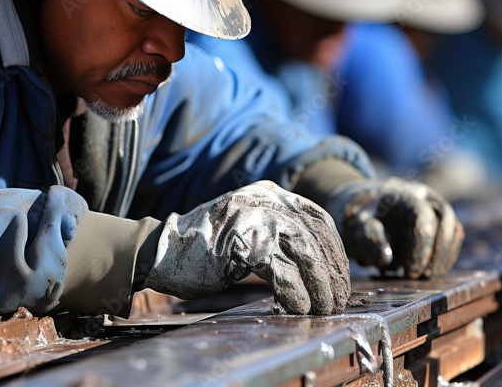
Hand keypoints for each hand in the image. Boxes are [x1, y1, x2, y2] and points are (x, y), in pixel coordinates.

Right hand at [144, 181, 349, 314]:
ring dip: (319, 287)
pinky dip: (296, 294)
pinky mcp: (243, 243)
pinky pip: (283, 273)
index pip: (319, 218)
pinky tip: (297, 307)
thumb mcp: (249, 227)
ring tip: (321, 308)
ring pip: (306, 254)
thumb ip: (278, 234)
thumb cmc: (207, 247)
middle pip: (317, 237)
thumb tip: (318, 265)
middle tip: (336, 300)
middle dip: (332, 274)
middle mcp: (267, 200)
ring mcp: (255, 219)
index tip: (339, 276)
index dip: (335, 250)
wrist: (162, 250)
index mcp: (271, 194)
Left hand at [327, 177, 463, 278]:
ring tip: (429, 276)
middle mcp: (423, 195)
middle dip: (438, 252)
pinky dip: (446, 255)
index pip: (421, 217)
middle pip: (445, 220)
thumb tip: (386, 258)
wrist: (364, 207)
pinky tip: (431, 271)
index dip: (421, 247)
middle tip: (425, 277)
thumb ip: (368, 238)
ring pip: (453, 227)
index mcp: (402, 193)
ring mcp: (434, 205)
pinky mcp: (439, 219)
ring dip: (445, 255)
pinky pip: (452, 236)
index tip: (411, 273)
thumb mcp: (355, 225)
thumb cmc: (360, 217)